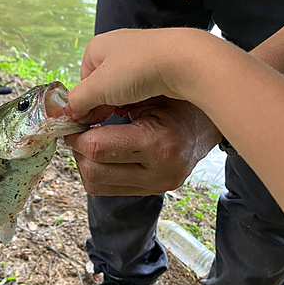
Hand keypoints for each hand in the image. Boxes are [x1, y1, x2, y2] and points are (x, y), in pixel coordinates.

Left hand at [65, 96, 220, 195]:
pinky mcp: (154, 190)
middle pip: (93, 172)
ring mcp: (158, 185)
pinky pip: (109, 189)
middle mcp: (159, 172)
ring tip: (89, 140)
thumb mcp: (148, 93)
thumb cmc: (179, 98)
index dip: (75, 134)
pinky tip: (102, 152)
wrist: (211, 121)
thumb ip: (110, 102)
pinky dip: (97, 171)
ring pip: (97, 186)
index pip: (97, 148)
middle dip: (77, 149)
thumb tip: (72, 110)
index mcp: (159, 144)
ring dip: (84, 162)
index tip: (71, 120)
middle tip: (76, 130)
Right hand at [66, 29, 170, 121]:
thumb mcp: (99, 87)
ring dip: (125, 101)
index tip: (90, 118)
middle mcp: (117, 48)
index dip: (86, 102)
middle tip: (112, 115)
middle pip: (103, 85)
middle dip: (106, 103)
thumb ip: (79, 100)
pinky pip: (143, 86)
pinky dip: (142, 97)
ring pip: (124, 87)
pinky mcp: (158, 64)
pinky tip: (146, 102)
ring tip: (132, 109)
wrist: (184, 60)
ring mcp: (139, 55)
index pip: (83, 82)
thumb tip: (69, 112)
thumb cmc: (139, 66)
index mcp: (97, 47)